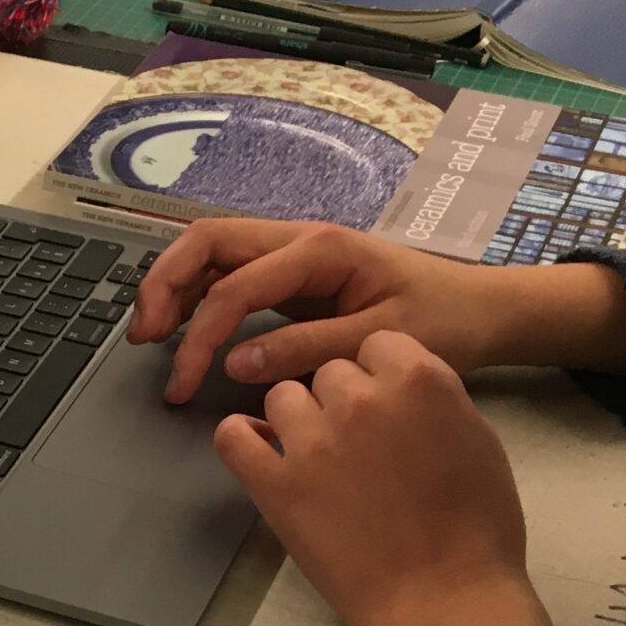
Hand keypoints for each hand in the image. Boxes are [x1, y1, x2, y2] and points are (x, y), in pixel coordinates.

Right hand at [128, 219, 625, 404]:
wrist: (481, 309)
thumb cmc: (443, 320)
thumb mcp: (381, 341)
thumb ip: (307, 349)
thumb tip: (237, 362)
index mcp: (321, 250)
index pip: (234, 287)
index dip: (200, 336)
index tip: (185, 385)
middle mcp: (299, 241)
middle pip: (206, 242)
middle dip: (164, 286)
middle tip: (144, 339)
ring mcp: (293, 254)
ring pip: (211, 252)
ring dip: (173, 287)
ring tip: (150, 335)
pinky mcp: (292, 276)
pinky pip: (229, 273)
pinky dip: (196, 296)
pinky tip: (183, 330)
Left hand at [214, 333, 551, 625]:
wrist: (443, 596)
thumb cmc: (476, 526)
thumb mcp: (477, 439)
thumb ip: (432, 399)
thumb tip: (393, 388)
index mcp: (419, 379)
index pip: (375, 346)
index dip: (378, 373)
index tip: (383, 404)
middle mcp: (360, 400)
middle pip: (328, 372)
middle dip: (340, 400)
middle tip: (357, 443)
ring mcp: (311, 442)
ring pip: (281, 397)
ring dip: (296, 419)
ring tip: (317, 455)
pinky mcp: (274, 485)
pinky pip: (233, 437)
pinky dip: (242, 438)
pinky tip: (261, 451)